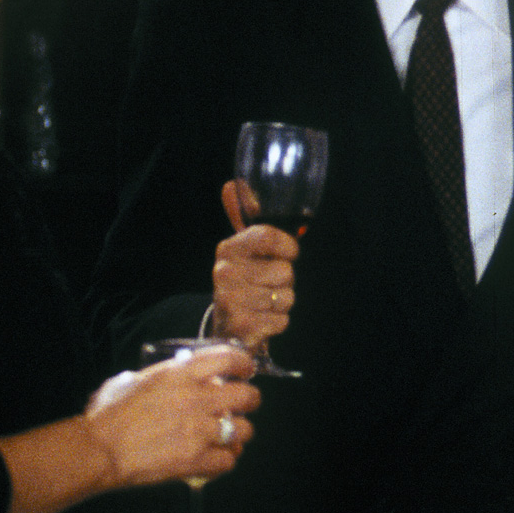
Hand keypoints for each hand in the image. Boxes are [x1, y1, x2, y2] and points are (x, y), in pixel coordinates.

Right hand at [83, 344, 260, 488]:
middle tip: (243, 405)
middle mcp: (196, 399)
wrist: (98, 450)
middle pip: (247, 396)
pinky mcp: (195, 460)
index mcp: (180, 374)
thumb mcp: (133, 380)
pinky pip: (228, 461)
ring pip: (243, 430)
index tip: (245, 370)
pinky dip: (224, 460)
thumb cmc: (107, 415)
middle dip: (249, 401)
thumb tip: (175, 374)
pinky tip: (215, 459)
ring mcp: (198, 431)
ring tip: (229, 436)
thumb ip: (162, 376)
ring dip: (238, 433)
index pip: (229, 358)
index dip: (243, 363)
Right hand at [211, 179, 299, 349]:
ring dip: (282, 303)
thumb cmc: (243, 283)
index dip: (287, 246)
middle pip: (284, 270)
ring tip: (262, 304)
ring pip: (286, 297)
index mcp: (227, 249)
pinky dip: (278, 322)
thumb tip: (232, 184)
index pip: (267, 235)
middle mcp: (224, 273)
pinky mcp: (242, 327)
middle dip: (284, 281)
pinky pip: (283, 320)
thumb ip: (243, 216)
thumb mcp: (242, 250)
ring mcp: (231, 301)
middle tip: (265, 286)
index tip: (289, 253)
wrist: (226, 328)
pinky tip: (261, 320)